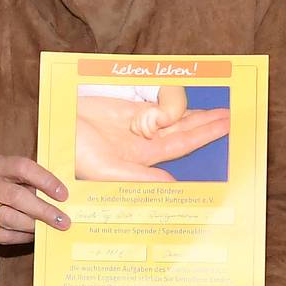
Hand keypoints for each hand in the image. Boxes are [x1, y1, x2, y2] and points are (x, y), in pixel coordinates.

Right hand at [0, 155, 69, 260]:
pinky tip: (31, 236)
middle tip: (63, 221)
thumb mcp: (4, 181)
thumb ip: (27, 184)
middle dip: (44, 210)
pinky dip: (21, 237)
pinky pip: (2, 235)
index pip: (22, 167)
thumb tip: (61, 198)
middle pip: (18, 196)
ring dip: (34, 225)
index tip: (63, 194)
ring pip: (10, 218)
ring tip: (48, 229)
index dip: (45, 180)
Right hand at [73, 96, 230, 181]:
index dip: (205, 134)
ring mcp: (136, 124)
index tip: (226, 126)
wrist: (53, 128)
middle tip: (231, 115)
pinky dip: (170, 101)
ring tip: (217, 110)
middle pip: (183, 130)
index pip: (182, 144)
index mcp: (142, 160)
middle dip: (207, 123)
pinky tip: (182, 99)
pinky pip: (155, 103)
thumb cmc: (73, 153)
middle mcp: (144, 143)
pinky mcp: (127, 109)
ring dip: (193, 112)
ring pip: (172, 116)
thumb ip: (140, 178)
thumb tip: (173, 186)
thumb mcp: (105, 170)